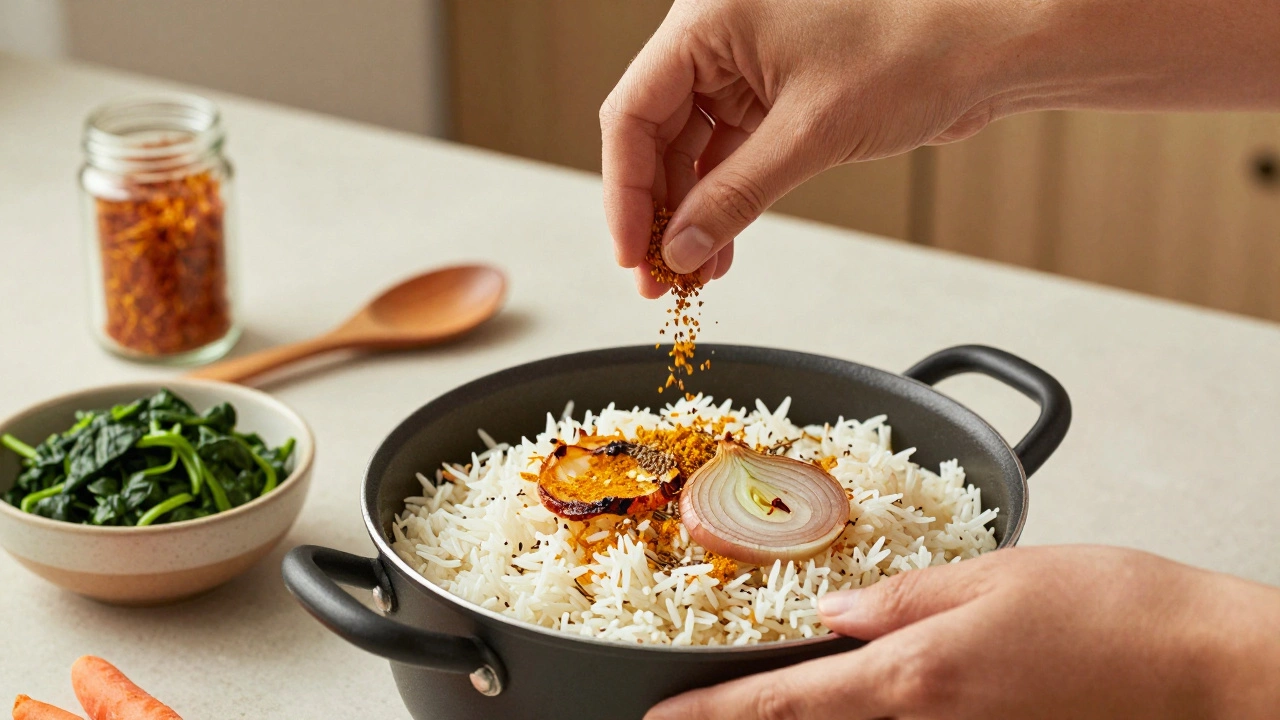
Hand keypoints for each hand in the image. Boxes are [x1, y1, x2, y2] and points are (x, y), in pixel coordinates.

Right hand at [600, 0, 1279, 296]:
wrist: (995, 43)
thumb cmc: (915, 50)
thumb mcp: (808, 135)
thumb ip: (732, 198)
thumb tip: (679, 250)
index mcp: (708, 19)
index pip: (633, 113)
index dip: (625, 194)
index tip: (631, 255)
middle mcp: (719, 36)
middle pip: (657, 134)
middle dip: (657, 212)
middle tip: (657, 279)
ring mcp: (749, 64)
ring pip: (692, 149)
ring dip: (691, 215)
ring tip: (692, 277)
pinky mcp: (780, 91)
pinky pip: (730, 152)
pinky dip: (724, 200)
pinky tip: (719, 247)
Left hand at [645, 545, 1279, 719]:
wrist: (1202, 667)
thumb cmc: (1111, 608)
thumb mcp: (991, 576)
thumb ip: (899, 598)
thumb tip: (831, 613)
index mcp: (915, 677)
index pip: (786, 704)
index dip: (714, 715)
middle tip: (694, 713)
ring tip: (758, 702)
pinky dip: (862, 716)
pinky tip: (851, 697)